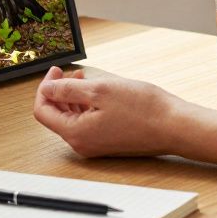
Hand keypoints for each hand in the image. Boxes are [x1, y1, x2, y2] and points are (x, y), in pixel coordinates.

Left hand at [32, 67, 180, 157]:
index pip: (43, 111)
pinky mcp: (107, 142)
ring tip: (85, 79)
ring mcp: (95, 145)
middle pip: (56, 115)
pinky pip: (87, 123)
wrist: (173, 126)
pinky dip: (86, 106)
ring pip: (72, 118)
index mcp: (76, 133)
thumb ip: (67, 89)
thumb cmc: (144, 110)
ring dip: (73, 97)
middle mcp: (82, 144)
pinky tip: (98, 92)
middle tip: (71, 72)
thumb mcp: (100, 90)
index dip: (45, 88)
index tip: (56, 72)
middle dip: (59, 91)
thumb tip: (48, 88)